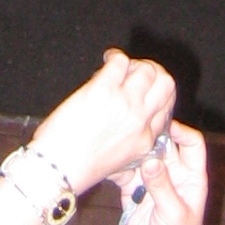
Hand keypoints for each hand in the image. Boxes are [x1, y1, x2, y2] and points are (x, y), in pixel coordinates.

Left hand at [30, 50, 174, 197]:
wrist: (57, 167)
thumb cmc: (80, 166)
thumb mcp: (120, 166)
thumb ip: (133, 148)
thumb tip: (136, 127)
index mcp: (145, 141)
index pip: (166, 107)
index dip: (156, 93)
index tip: (143, 88)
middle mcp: (140, 122)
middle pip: (166, 84)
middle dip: (155, 72)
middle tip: (138, 71)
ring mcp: (124, 105)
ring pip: (147, 70)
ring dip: (134, 63)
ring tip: (119, 65)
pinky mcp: (103, 90)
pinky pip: (121, 62)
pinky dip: (115, 56)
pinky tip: (107, 59)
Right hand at [119, 119, 208, 224]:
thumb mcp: (174, 214)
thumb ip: (162, 187)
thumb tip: (150, 160)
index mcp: (191, 177)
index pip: (192, 143)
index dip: (180, 131)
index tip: (162, 125)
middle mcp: (173, 174)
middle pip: (163, 145)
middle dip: (150, 135)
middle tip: (132, 127)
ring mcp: (152, 182)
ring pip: (142, 155)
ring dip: (131, 150)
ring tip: (117, 142)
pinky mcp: (134, 191)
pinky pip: (125, 173)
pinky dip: (117, 166)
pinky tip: (107, 160)